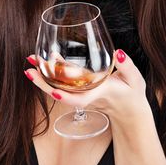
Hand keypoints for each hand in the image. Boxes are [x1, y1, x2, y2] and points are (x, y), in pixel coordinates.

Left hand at [25, 49, 151, 121]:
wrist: (129, 111)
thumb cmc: (132, 95)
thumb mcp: (135, 80)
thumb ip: (127, 66)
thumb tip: (118, 53)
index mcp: (101, 93)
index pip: (82, 99)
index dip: (66, 96)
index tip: (53, 92)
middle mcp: (88, 95)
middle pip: (63, 94)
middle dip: (45, 84)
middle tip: (29, 70)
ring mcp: (83, 94)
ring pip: (60, 89)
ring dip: (44, 78)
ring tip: (31, 63)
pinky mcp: (81, 90)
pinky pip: (65, 84)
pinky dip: (54, 73)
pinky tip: (47, 60)